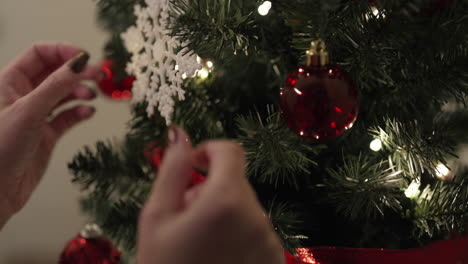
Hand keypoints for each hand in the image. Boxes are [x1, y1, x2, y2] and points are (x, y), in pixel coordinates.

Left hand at [0, 43, 100, 226]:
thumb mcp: (29, 111)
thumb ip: (57, 85)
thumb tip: (80, 61)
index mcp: (9, 82)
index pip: (39, 54)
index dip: (63, 51)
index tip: (85, 57)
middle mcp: (23, 96)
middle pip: (55, 73)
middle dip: (77, 72)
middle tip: (99, 76)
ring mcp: (36, 115)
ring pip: (64, 94)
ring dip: (80, 92)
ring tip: (91, 97)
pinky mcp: (46, 135)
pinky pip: (67, 117)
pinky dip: (80, 113)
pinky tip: (88, 113)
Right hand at [137, 127, 284, 263]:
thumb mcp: (157, 216)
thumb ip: (172, 169)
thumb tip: (180, 134)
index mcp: (227, 200)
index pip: (230, 150)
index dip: (209, 150)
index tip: (193, 167)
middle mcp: (257, 217)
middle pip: (236, 180)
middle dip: (210, 186)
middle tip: (185, 215)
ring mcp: (270, 241)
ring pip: (245, 206)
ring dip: (223, 210)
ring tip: (198, 240)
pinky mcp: (275, 259)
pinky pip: (256, 229)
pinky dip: (237, 231)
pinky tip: (216, 254)